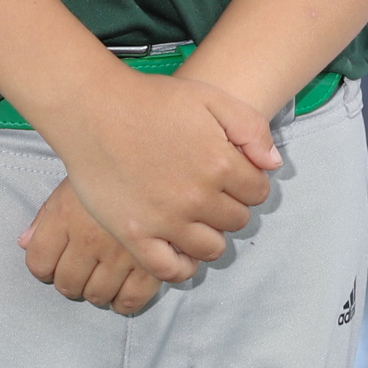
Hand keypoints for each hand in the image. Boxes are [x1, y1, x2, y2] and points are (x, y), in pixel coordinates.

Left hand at [20, 180, 163, 315]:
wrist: (157, 154)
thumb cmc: (112, 169)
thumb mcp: (72, 184)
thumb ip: (45, 216)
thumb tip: (24, 243)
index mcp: (65, 215)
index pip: (39, 263)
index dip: (44, 268)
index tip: (56, 263)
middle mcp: (89, 238)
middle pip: (67, 283)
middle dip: (72, 282)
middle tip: (84, 271)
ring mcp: (120, 253)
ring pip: (96, 294)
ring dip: (96, 292)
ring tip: (105, 278)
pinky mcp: (151, 263)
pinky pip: (130, 300)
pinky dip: (123, 303)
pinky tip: (123, 292)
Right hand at [47, 71, 277, 283]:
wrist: (95, 110)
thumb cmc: (153, 100)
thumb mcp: (211, 98)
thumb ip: (251, 128)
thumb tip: (272, 165)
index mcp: (222, 164)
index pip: (258, 192)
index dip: (249, 183)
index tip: (232, 176)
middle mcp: (198, 198)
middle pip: (237, 220)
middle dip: (230, 207)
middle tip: (211, 194)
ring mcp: (166, 220)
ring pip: (211, 248)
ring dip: (211, 235)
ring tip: (197, 219)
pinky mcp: (135, 235)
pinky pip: (170, 270)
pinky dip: (183, 267)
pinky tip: (182, 251)